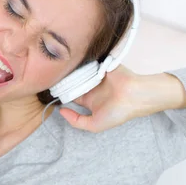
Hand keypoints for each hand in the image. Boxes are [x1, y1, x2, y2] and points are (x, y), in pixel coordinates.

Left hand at [59, 66, 185, 132]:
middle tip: (51, 76)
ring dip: (70, 69)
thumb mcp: (94, 125)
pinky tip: (70, 59)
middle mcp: (91, 86)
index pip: (71, 94)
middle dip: (63, 79)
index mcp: (89, 99)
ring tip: (58, 66)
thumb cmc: (117, 112)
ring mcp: (95, 74)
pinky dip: (80, 60)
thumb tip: (60, 111)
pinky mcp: (101, 63)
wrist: (135, 95)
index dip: (61, 92)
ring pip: (78, 69)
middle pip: (72, 80)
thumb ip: (76, 121)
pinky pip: (88, 60)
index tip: (50, 89)